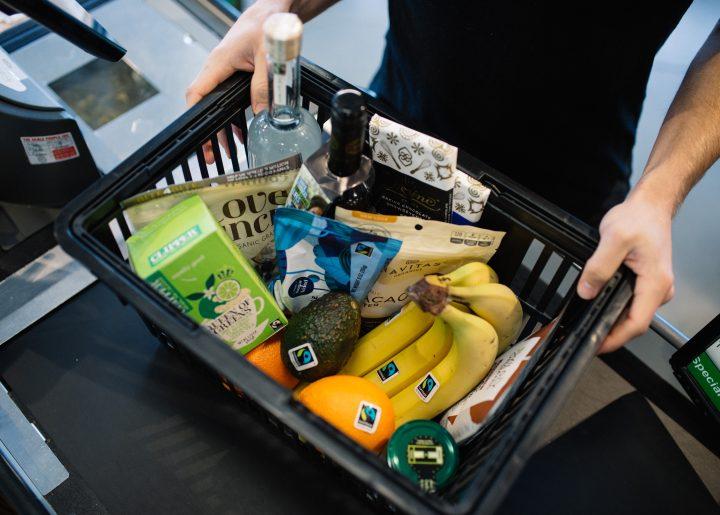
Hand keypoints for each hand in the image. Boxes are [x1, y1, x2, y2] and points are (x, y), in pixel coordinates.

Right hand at [186, 0, 288, 162]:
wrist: (272, 12)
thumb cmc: (266, 26)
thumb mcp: (267, 59)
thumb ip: (264, 86)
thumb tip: (263, 113)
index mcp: (218, 63)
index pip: (197, 93)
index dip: (195, 115)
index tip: (198, 135)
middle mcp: (217, 68)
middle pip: (205, 104)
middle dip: (208, 130)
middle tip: (210, 154)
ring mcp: (224, 71)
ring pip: (217, 103)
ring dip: (222, 126)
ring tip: (227, 150)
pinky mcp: (234, 73)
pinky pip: (227, 98)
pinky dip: (233, 115)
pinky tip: (242, 131)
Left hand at [577, 189, 674, 352]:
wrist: (650, 207)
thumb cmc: (638, 218)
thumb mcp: (613, 239)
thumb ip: (599, 267)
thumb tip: (587, 292)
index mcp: (655, 283)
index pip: (636, 323)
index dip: (615, 339)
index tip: (595, 345)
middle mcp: (659, 290)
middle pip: (634, 323)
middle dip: (610, 333)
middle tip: (583, 335)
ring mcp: (654, 287)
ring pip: (632, 314)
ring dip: (611, 321)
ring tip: (586, 323)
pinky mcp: (646, 283)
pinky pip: (630, 302)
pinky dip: (614, 308)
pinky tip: (598, 306)